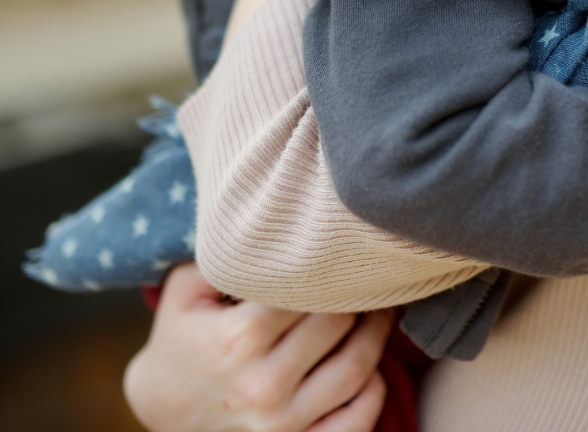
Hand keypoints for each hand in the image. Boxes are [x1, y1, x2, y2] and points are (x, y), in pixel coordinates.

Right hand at [124, 263, 393, 431]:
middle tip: (371, 273)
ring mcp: (281, 426)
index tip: (344, 247)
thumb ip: (223, 251)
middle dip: (361, 293)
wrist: (160, 415)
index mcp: (237, 339)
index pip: (307, 288)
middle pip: (339, 323)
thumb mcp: (185, 293)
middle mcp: (261, 385)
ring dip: (379, 333)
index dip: (332, 266)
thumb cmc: (181, 344)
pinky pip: (356, 421)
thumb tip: (272, 220)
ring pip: (357, 369)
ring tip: (383, 308)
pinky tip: (373, 366)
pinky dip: (374, 391)